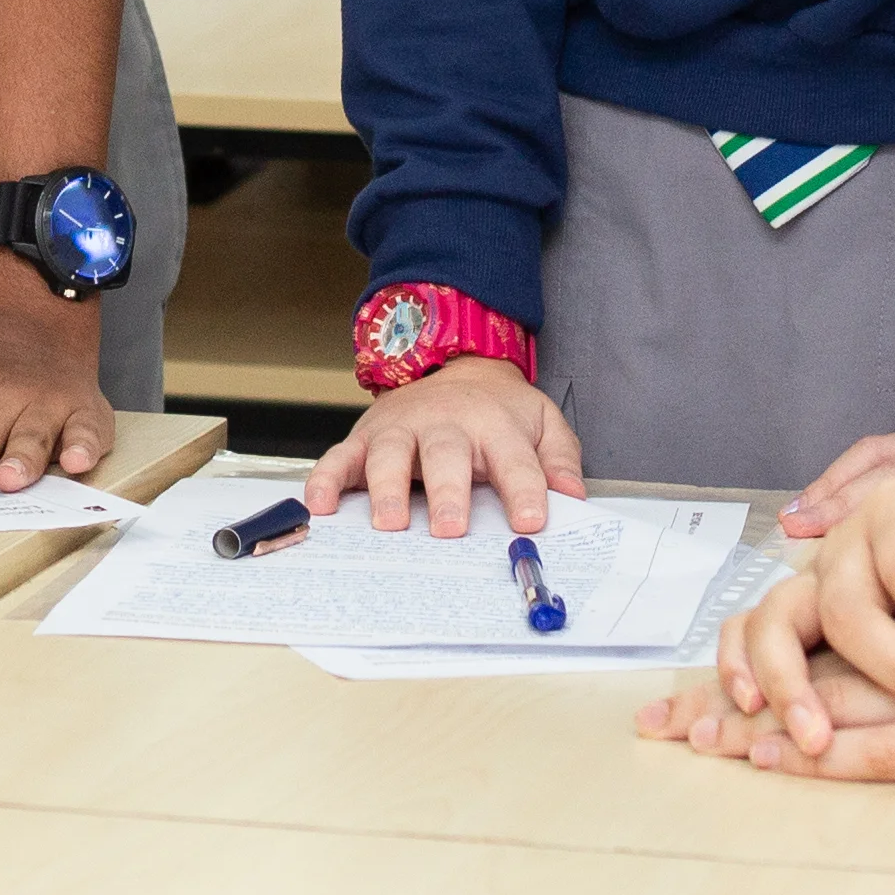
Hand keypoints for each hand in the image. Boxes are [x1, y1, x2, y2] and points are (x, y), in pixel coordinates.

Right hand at [301, 355, 578, 538]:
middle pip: (446, 456)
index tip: (530, 522)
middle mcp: (445, 425)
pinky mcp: (366, 438)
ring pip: (390, 455)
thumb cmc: (498, 410)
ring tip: (389, 524)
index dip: (524, 490)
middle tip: (449, 530)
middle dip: (446, 493)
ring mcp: (401, 430)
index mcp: (494, 425)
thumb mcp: (542, 422)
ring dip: (387, 489)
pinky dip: (327, 480)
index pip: (514, 459)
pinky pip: (340, 458)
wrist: (455, 364)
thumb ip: (559, 458)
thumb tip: (573, 496)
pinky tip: (321, 505)